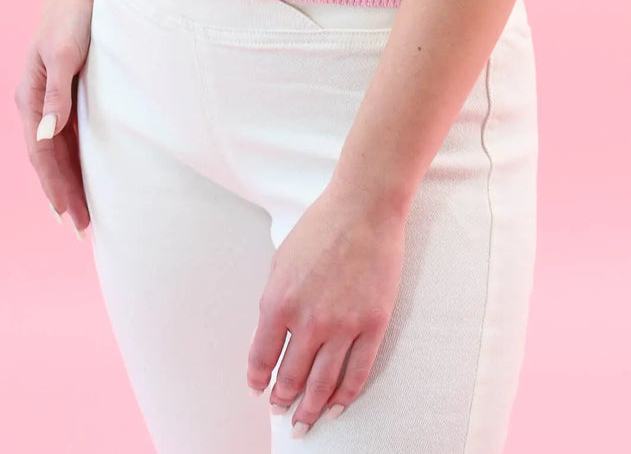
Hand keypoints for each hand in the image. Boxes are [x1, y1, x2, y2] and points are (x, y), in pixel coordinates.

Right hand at [14, 0, 96, 236]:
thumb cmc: (75, 9)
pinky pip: (72, 130)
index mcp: (30, 93)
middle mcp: (37, 96)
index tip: (73, 220)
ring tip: (86, 210)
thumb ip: (57, 95)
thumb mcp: (65, 52)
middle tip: (84, 229)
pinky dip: (79, 154)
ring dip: (70, 177)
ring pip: (60, 146)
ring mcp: (53, 90)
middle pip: (48, 156)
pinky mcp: (71, 81)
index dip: (56, 188)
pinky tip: (92, 168)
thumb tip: (46, 137)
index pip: (42, 154)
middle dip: (63, 192)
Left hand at [246, 182, 407, 434]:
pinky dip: (345, 396)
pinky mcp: (372, 325)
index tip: (258, 391)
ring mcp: (343, 326)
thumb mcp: (281, 260)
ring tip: (305, 422)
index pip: (262, 357)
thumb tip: (273, 337)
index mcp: (278, 302)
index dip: (258, 380)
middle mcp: (308, 321)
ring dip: (311, 409)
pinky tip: (338, 406)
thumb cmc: (321, 227)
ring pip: (323, 385)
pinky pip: (357, 373)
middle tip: (281, 412)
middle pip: (291, 377)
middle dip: (283, 400)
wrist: (364, 208)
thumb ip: (276, 301)